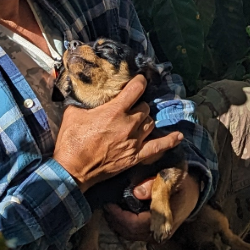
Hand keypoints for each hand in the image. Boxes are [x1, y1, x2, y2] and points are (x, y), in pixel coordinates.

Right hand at [53, 75, 182, 192]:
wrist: (72, 170)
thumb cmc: (71, 141)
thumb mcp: (73, 114)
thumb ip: (84, 102)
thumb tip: (86, 93)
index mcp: (115, 111)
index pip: (136, 89)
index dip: (139, 81)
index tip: (139, 80)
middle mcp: (128, 124)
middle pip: (144, 107)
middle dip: (138, 106)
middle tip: (128, 108)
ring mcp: (134, 141)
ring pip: (150, 123)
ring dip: (145, 120)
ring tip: (136, 121)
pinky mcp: (135, 157)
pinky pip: (158, 147)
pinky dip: (169, 141)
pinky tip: (178, 136)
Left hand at [105, 171, 200, 242]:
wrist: (192, 193)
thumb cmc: (181, 184)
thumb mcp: (171, 178)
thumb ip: (154, 184)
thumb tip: (136, 193)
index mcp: (163, 220)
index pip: (134, 225)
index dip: (119, 216)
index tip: (109, 204)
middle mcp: (158, 233)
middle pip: (129, 232)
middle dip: (115, 220)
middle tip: (105, 205)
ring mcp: (155, 235)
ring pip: (129, 234)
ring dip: (117, 222)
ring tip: (109, 208)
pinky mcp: (153, 233)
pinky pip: (133, 232)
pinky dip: (123, 224)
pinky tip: (118, 213)